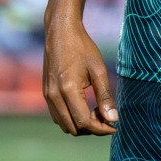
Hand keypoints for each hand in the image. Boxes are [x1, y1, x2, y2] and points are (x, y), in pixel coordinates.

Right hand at [43, 14, 117, 135]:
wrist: (60, 31)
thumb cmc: (82, 47)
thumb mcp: (98, 70)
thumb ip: (105, 96)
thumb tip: (113, 119)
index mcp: (67, 89)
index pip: (84, 122)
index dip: (101, 129)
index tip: (115, 126)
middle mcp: (54, 95)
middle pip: (73, 128)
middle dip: (91, 128)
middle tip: (106, 116)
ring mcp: (47, 94)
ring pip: (64, 124)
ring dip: (80, 124)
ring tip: (95, 111)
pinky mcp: (46, 92)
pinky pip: (57, 115)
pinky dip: (71, 118)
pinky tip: (83, 106)